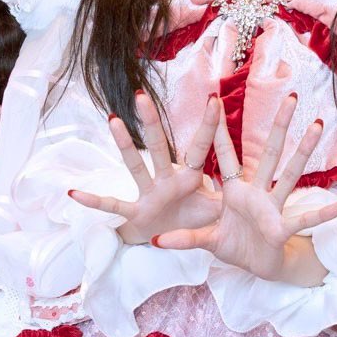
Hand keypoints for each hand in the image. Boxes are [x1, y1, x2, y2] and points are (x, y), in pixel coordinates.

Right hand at [69, 92, 221, 244]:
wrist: (168, 242)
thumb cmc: (192, 219)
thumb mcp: (216, 210)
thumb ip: (233, 197)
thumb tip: (262, 186)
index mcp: (189, 177)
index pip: (200, 148)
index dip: (207, 126)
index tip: (213, 98)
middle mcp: (166, 179)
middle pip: (160, 146)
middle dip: (152, 123)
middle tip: (143, 94)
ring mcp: (148, 193)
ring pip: (135, 165)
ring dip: (124, 144)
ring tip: (113, 120)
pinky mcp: (135, 213)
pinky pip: (113, 205)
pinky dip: (94, 201)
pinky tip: (74, 192)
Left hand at [155, 94, 336, 283]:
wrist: (258, 267)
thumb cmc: (234, 246)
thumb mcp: (206, 240)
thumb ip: (185, 238)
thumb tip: (155, 240)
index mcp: (236, 191)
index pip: (226, 155)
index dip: (220, 131)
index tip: (214, 101)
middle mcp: (257, 193)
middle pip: (270, 153)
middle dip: (278, 126)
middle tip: (290, 96)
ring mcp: (273, 208)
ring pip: (291, 174)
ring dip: (304, 151)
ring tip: (318, 125)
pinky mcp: (282, 229)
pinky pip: (306, 219)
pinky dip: (325, 213)